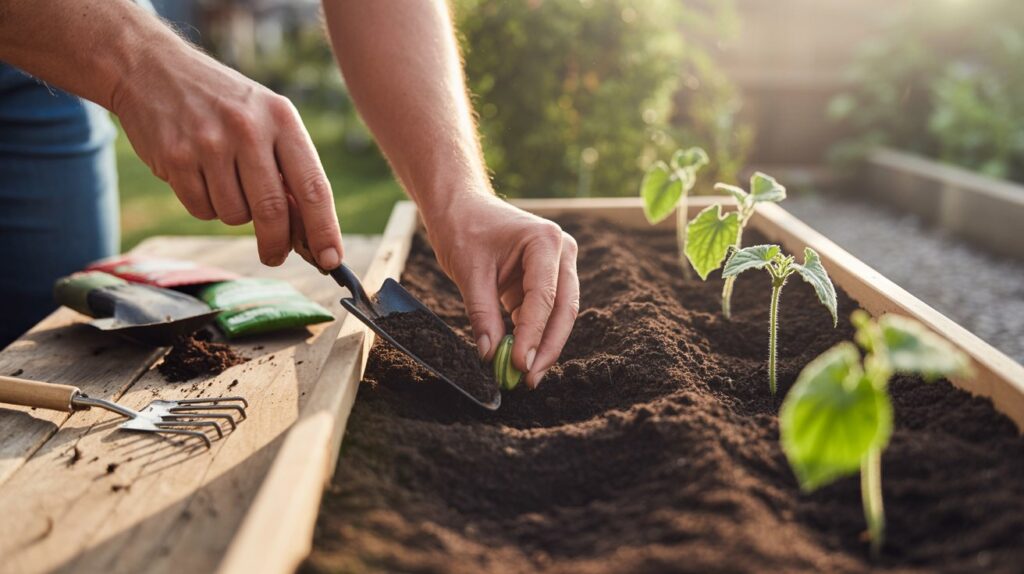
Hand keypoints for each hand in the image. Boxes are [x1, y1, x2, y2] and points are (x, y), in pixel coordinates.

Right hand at [111, 42, 342, 268]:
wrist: (153, 68)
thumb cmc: (224, 104)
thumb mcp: (266, 119)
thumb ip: (289, 169)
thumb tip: (308, 233)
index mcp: (282, 119)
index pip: (313, 186)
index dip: (324, 229)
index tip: (331, 260)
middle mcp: (248, 129)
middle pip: (272, 211)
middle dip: (276, 243)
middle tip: (275, 256)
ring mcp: (209, 143)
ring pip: (234, 215)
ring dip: (234, 213)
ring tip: (224, 179)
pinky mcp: (175, 158)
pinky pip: (201, 209)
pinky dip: (205, 205)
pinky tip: (199, 174)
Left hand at [426, 193, 579, 388]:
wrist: (460, 207)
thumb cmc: (463, 228)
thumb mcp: (468, 272)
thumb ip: (482, 315)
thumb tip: (490, 356)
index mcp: (545, 241)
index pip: (544, 297)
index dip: (532, 335)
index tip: (519, 365)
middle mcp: (561, 251)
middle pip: (563, 309)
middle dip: (547, 347)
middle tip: (528, 379)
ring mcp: (558, 265)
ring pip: (559, 314)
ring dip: (543, 345)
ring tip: (525, 375)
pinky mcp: (547, 279)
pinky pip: (545, 312)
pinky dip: (532, 335)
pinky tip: (519, 357)